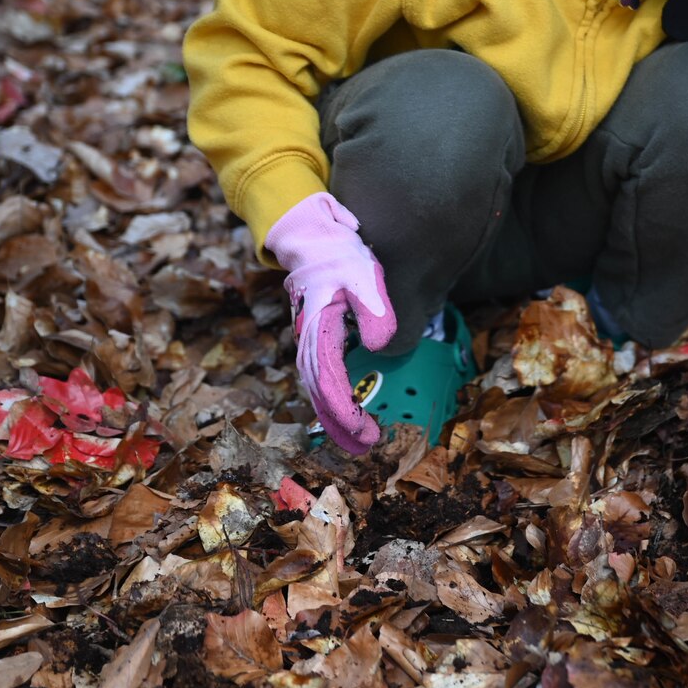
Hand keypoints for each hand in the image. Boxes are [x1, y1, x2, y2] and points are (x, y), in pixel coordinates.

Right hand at [265, 192, 396, 455]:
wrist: (313, 240)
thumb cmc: (340, 256)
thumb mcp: (363, 274)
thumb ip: (373, 308)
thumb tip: (379, 346)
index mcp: (319, 328)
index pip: (329, 378)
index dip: (344, 409)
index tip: (363, 430)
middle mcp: (308, 340)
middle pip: (320, 391)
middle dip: (340, 422)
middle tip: (365, 447)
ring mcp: (308, 341)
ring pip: (317, 388)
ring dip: (334, 416)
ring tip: (356, 441)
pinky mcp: (315, 341)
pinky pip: (320, 378)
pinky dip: (330, 400)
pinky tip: (344, 415)